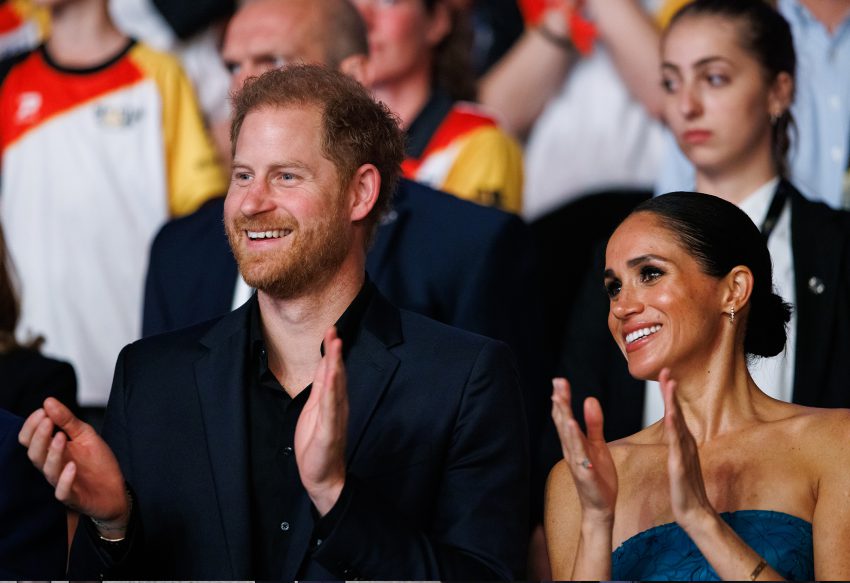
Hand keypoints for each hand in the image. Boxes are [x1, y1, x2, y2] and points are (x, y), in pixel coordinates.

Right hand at [18, 398, 129, 536]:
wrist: (115, 491)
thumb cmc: (97, 463)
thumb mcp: (86, 435)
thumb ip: (67, 420)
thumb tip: (48, 401)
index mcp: (52, 451)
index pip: (30, 440)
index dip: (32, 426)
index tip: (42, 411)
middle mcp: (53, 467)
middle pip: (35, 454)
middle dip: (39, 436)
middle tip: (47, 420)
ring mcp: (62, 483)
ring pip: (48, 470)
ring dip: (53, 453)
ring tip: (61, 437)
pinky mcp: (74, 498)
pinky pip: (62, 492)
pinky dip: (65, 479)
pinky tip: (72, 466)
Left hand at [295, 327, 347, 515]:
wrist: (322, 476)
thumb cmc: (317, 444)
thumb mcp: (315, 410)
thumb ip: (321, 387)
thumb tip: (325, 365)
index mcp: (332, 400)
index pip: (332, 371)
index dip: (331, 351)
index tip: (330, 331)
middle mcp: (337, 405)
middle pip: (337, 373)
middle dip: (335, 351)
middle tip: (333, 330)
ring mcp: (335, 417)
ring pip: (336, 386)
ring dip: (336, 364)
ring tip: (335, 345)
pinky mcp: (330, 430)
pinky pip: (331, 407)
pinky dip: (333, 389)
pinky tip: (333, 375)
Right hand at [551, 378, 616, 523]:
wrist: (601, 506)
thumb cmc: (598, 476)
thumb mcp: (598, 444)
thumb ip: (593, 423)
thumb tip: (589, 399)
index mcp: (573, 442)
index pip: (565, 416)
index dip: (561, 399)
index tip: (559, 380)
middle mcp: (570, 450)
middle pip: (563, 422)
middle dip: (560, 402)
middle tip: (557, 382)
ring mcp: (576, 461)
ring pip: (568, 436)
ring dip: (564, 416)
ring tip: (561, 399)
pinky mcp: (585, 471)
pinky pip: (579, 453)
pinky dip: (574, 439)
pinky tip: (572, 425)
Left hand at [660, 368, 713, 529]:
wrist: (695, 513)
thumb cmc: (687, 489)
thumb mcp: (681, 461)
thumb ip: (679, 445)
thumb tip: (677, 430)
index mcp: (683, 443)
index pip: (675, 413)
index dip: (670, 394)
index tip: (665, 374)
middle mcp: (685, 445)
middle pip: (677, 413)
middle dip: (671, 391)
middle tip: (666, 370)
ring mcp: (684, 455)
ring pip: (677, 425)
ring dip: (673, 404)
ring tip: (669, 385)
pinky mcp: (680, 467)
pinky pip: (677, 446)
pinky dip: (675, 430)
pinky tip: (671, 416)